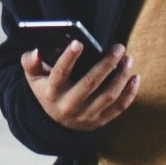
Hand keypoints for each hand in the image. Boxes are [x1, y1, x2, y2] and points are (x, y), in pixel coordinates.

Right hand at [18, 32, 139, 130]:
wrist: (55, 122)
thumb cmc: (47, 90)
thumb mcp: (34, 77)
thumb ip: (30, 62)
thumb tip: (36, 51)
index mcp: (51, 92)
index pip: (59, 74)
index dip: (69, 58)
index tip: (79, 42)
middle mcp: (68, 106)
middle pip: (90, 83)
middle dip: (106, 64)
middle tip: (118, 47)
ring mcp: (86, 116)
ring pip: (108, 96)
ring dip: (121, 77)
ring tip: (128, 59)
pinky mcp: (100, 121)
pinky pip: (118, 108)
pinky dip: (130, 94)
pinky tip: (135, 77)